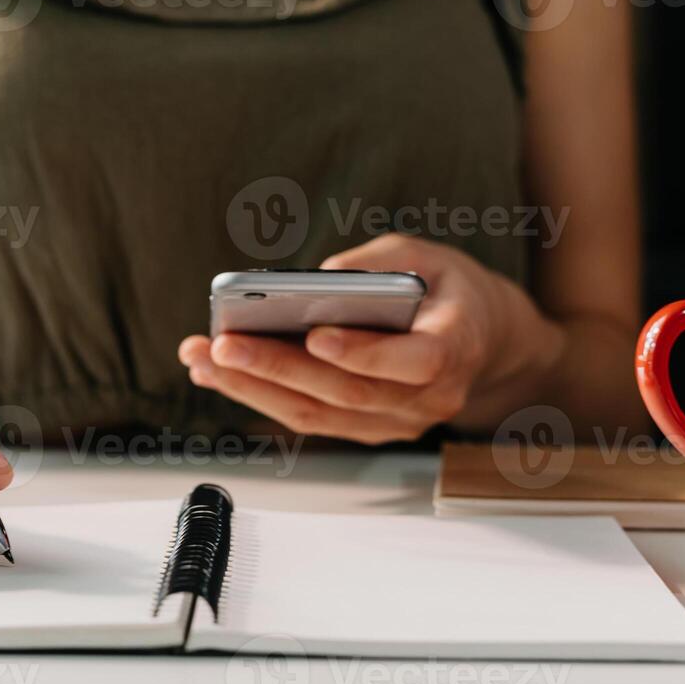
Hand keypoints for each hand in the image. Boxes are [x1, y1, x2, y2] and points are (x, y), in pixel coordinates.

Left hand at [179, 234, 562, 443]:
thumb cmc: (449, 289)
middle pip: (346, 392)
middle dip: (276, 368)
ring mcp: (397, 422)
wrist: (483, 339)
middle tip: (221, 344)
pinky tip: (219, 372)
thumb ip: (376, 265)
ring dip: (252, 388)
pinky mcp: (367, 429)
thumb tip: (315, 281)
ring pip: (318, 414)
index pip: (414, 362)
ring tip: (201, 359)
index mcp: (455, 348)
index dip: (364, 353)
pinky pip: (309, 418)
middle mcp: (429, 398)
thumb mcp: (425, 254)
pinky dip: (260, 396)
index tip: (315, 335)